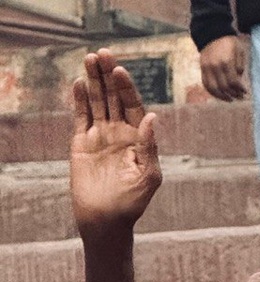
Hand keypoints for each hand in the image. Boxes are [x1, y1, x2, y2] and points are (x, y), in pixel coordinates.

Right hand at [70, 49, 161, 238]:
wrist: (106, 220)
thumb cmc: (132, 203)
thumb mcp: (149, 177)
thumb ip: (150, 147)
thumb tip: (152, 117)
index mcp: (138, 139)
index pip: (133, 106)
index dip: (127, 88)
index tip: (120, 70)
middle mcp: (119, 134)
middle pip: (113, 98)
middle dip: (109, 76)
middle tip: (103, 53)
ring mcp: (100, 137)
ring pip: (96, 102)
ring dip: (93, 81)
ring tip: (90, 58)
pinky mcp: (81, 144)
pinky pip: (80, 117)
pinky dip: (79, 100)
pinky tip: (78, 83)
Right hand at [199, 36, 246, 100]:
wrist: (212, 32)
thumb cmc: (229, 42)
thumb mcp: (239, 51)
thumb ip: (240, 66)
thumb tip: (239, 80)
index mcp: (226, 61)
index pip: (233, 82)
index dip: (240, 89)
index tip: (245, 92)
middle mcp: (215, 66)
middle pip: (224, 87)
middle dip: (233, 94)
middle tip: (240, 97)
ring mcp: (207, 68)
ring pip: (214, 89)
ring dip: (223, 97)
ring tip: (230, 99)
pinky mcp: (202, 69)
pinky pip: (206, 85)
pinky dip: (213, 92)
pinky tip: (220, 95)